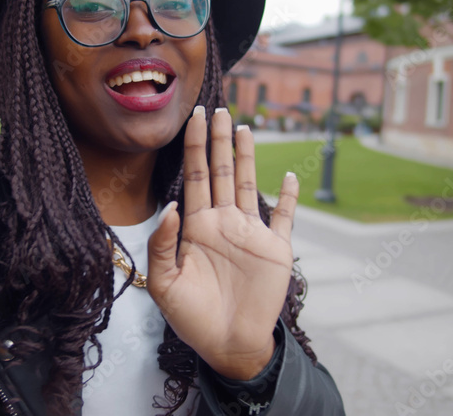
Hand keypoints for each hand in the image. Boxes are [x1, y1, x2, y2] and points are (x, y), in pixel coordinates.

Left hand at [147, 105, 297, 379]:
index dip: (192, 146)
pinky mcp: (275, 248)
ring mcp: (250, 232)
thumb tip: (173, 205)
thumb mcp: (164, 283)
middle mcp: (222, 222)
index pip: (193, 176)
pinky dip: (287, 195)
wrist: (227, 344)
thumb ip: (164, 243)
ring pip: (247, 183)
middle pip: (219, 171)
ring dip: (246, 156)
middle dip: (217, 140)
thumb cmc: (191, 317)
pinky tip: (288, 174)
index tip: (192, 117)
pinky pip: (283, 215)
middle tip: (218, 108)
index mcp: (196, 226)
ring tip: (243, 127)